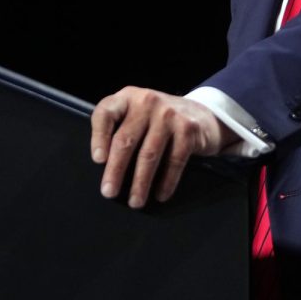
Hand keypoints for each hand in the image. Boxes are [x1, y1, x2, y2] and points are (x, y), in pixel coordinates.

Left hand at [90, 86, 236, 207]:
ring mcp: (169, 114)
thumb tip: (105, 166)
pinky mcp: (188, 128)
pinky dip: (166, 182)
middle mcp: (147, 101)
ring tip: (135, 201)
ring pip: (149, 154)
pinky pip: (174, 161)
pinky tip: (160, 194)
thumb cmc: (160, 121)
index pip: (105, 114)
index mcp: (128, 97)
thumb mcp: (138, 114)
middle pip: (125, 140)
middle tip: (109, 192)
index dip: (98, 138)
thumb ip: (120, 128)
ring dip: (140, 183)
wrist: (202, 115)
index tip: (98, 160)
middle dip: (115, 170)